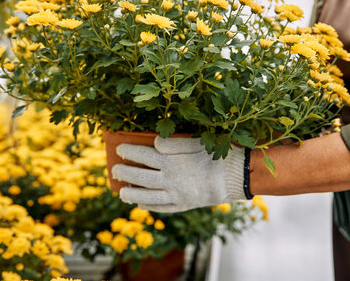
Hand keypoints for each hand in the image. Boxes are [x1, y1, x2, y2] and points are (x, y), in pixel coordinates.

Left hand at [112, 136, 246, 212]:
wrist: (234, 177)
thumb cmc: (215, 155)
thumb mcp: (195, 142)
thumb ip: (172, 143)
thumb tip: (154, 143)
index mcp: (171, 162)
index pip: (142, 156)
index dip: (128, 152)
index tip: (119, 149)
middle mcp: (170, 180)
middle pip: (140, 178)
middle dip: (124, 173)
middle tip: (115, 170)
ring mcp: (176, 195)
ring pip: (147, 197)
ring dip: (131, 195)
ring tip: (121, 193)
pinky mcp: (184, 205)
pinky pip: (162, 208)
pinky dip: (149, 207)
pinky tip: (141, 204)